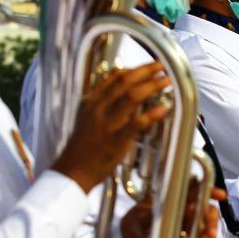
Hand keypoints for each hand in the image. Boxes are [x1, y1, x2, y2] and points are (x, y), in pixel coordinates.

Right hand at [52, 62, 170, 192]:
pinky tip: (164, 109)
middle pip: (125, 81)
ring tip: (167, 81)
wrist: (71, 171)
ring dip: (152, 85)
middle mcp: (98, 108)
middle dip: (146, 71)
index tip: (150, 65)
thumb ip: (104, 103)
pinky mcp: (115, 140)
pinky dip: (151, 114)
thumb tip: (124, 91)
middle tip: (163, 65)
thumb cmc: (83, 147)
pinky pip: (136, 123)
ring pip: (132, 96)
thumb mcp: (88, 118)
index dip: (135, 68)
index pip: (114, 77)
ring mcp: (107, 123)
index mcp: (91, 101)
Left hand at [120, 183, 223, 237]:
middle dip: (211, 223)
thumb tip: (155, 220)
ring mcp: (190, 226)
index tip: (221, 196)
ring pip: (206, 231)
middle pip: (207, 213)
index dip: (210, 191)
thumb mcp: (136, 218)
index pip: (196, 191)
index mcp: (176, 199)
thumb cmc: (135, 222)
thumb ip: (147, 219)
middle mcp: (186, 210)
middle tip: (210, 236)